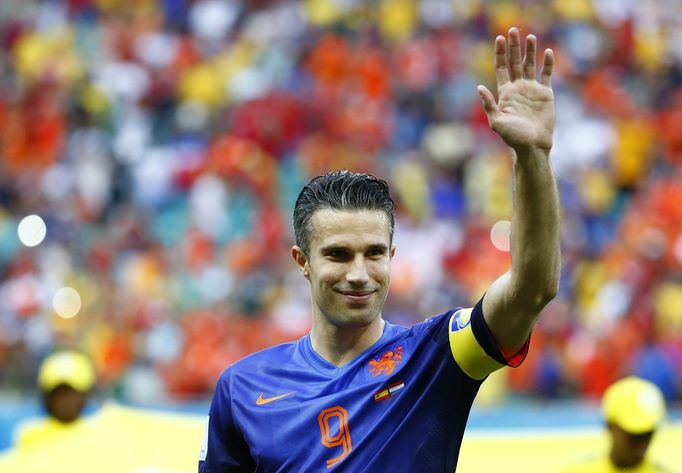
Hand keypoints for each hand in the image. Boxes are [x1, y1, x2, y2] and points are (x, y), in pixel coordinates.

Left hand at [477, 28, 554, 152]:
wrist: (533, 146)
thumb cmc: (513, 137)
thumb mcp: (497, 122)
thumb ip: (489, 105)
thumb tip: (479, 88)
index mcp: (505, 93)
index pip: (501, 68)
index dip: (500, 53)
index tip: (500, 38)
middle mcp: (518, 88)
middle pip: (515, 62)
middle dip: (514, 47)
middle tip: (513, 30)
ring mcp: (532, 90)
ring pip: (531, 65)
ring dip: (530, 51)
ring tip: (530, 37)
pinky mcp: (546, 94)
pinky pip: (547, 75)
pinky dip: (548, 64)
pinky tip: (548, 52)